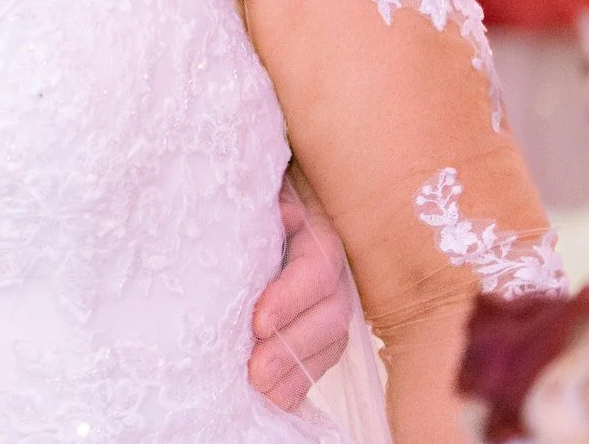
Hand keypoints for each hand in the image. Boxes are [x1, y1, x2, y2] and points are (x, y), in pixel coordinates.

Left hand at [250, 178, 353, 409]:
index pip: (315, 271)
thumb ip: (272, 199)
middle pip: (328, 317)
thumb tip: (286, 214)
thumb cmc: (257, 191)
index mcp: (319, 235)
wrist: (272, 195)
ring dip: (296, 372)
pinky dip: (299, 382)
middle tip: (256, 373)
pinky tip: (278, 401)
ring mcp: (329, 302)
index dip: (291, 299)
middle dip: (291, 348)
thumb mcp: (263, 187)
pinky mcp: (317, 326)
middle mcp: (333, 272)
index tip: (258, 323)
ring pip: (328, 343)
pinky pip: (318, 358)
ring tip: (265, 393)